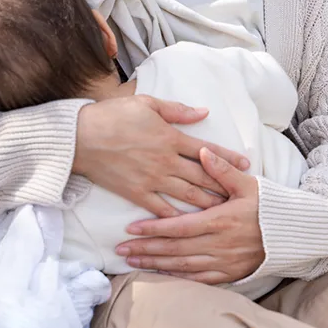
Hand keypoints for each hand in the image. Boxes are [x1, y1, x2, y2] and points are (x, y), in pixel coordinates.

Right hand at [73, 97, 249, 217]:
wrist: (80, 137)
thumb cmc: (112, 115)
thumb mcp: (147, 104)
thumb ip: (177, 110)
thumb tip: (203, 112)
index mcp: (171, 137)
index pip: (207, 150)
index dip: (228, 157)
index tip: (247, 165)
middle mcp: (166, 161)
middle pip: (203, 176)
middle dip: (224, 186)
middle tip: (241, 195)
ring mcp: (152, 179)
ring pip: (188, 194)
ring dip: (208, 202)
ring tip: (224, 210)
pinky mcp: (137, 193)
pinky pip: (162, 208)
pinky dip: (177, 217)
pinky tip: (190, 224)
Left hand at [115, 148, 264, 283]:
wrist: (293, 234)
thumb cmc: (269, 206)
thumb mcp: (248, 184)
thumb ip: (222, 170)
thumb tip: (201, 151)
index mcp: (220, 221)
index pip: (179, 227)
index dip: (153, 228)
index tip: (131, 228)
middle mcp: (218, 244)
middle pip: (174, 249)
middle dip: (146, 249)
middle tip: (122, 249)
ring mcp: (223, 262)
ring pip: (182, 266)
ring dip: (155, 264)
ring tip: (133, 262)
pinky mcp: (230, 274)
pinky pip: (198, 279)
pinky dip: (177, 278)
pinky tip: (160, 275)